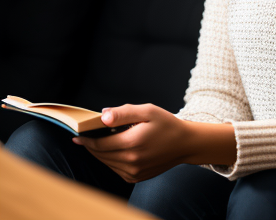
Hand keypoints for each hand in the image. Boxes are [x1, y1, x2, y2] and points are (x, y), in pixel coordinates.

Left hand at [72, 104, 188, 182]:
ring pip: (107, 163)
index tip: (77, 134)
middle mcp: (130, 161)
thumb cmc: (166, 124)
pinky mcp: (135, 178)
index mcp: (131, 143)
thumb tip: (102, 116)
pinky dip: (110, 160)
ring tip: (99, 141)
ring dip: (100, 153)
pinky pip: (115, 169)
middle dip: (91, 145)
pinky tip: (114, 150)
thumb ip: (123, 113)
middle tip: (85, 136)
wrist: (185, 144)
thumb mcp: (147, 111)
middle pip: (101, 154)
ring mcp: (133, 172)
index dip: (86, 139)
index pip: (100, 144)